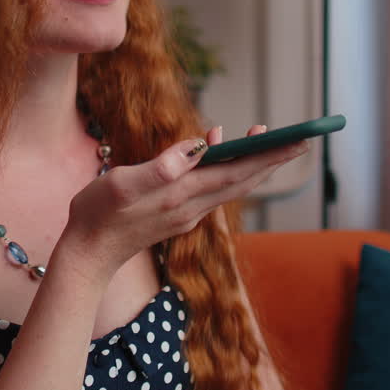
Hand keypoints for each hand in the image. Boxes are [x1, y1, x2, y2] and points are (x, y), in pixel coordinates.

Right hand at [59, 125, 308, 282]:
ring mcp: (186, 212)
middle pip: (242, 179)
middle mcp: (192, 206)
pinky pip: (212, 188)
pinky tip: (219, 151)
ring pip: (230, 184)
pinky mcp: (177, 214)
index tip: (296, 139)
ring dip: (251, 162)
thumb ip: (163, 165)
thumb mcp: (124, 182)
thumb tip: (200, 144)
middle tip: (301, 138)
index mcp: (182, 194)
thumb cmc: (99, 213)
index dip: (268, 155)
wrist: (88, 252)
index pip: (237, 171)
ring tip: (264, 137)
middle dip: (272, 158)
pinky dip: (225, 168)